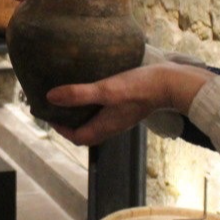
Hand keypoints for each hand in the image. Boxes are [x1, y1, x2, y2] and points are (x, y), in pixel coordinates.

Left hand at [46, 64, 213, 145]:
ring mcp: (121, 117)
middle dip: (68, 120)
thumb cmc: (140, 89)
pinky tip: (92, 85)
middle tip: (54, 103)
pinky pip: (105, 109)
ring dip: (80, 111)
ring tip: (68, 94)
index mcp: (105, 127)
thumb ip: (79, 94)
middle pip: (85, 130)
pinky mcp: (128, 106)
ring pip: (95, 119)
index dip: (59, 128)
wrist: (173, 84)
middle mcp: (112, 126)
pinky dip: (93, 102)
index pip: (76, 136)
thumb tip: (50, 97)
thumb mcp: (107, 90)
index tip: (46, 113)